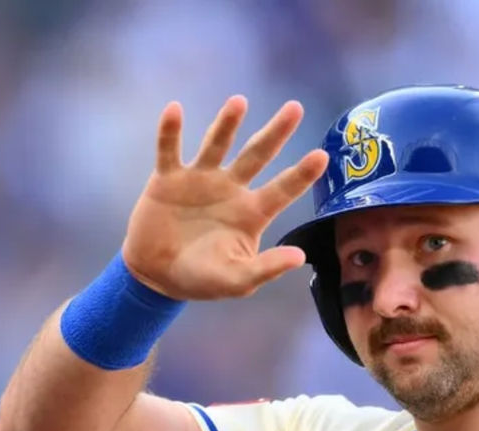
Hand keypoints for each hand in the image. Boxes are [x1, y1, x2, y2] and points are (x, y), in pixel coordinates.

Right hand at [122, 96, 329, 299]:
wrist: (155, 275)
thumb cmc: (201, 279)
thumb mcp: (236, 280)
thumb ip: (266, 268)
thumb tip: (299, 256)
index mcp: (251, 213)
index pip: (282, 190)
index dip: (302, 174)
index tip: (322, 156)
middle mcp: (230, 189)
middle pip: (257, 155)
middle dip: (275, 133)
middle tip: (295, 108)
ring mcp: (199, 180)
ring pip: (216, 145)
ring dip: (227, 124)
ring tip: (239, 102)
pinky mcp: (168, 178)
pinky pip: (169, 150)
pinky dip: (171, 131)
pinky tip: (174, 110)